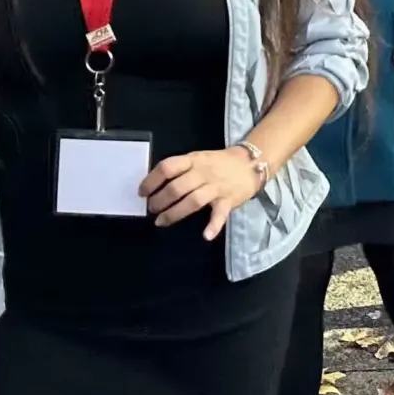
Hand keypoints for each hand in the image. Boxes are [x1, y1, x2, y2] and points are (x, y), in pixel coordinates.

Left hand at [143, 148, 265, 241]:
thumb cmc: (219, 163)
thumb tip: (156, 186)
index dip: (151, 180)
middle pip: (177, 187)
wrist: (252, 163)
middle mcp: (203, 172)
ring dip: (174, 213)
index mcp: (194, 160)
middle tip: (151, 209)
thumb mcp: (199, 158)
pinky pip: (220, 214)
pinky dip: (213, 225)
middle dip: (160, 200)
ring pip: (193, 200)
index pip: (168, 167)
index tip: (142, 192)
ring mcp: (217, 187)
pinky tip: (206, 236)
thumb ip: (181, 170)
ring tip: (161, 221)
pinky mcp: (229, 200)